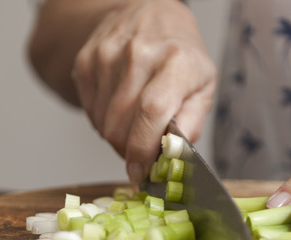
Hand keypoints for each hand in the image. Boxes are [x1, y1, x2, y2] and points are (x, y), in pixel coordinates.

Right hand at [71, 0, 216, 183]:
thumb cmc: (180, 54)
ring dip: (117, 138)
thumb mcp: (204, 84)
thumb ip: (193, 121)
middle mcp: (139, 54)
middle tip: (142, 155)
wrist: (149, 12)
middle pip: (122, 126)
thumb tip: (176, 154)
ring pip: (103, 124)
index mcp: (176, 61)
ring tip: (134, 126)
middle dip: (130, 152)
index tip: (143, 173)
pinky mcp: (86, 60)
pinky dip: (103, 122)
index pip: (152, 113)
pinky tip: (119, 108)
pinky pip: (89, 112)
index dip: (144, 150)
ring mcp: (108, 55)